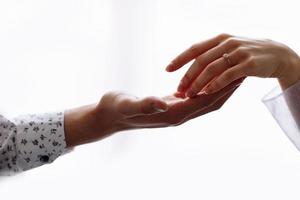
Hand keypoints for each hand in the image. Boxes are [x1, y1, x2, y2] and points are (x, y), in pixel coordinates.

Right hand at [64, 79, 241, 146]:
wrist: (109, 116)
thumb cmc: (116, 109)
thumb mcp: (128, 105)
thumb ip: (144, 105)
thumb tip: (160, 103)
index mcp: (172, 114)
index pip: (204, 102)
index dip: (222, 89)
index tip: (238, 76)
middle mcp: (178, 115)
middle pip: (210, 102)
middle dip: (228, 89)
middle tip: (244, 73)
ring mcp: (175, 112)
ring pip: (204, 101)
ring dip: (220, 89)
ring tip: (232, 74)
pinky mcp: (170, 106)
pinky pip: (194, 98)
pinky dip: (206, 88)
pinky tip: (210, 78)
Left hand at [166, 34, 299, 96]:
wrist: (276, 53)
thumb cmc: (247, 52)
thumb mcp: (229, 47)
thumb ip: (212, 54)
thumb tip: (193, 67)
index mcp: (219, 39)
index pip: (195, 49)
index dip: (180, 59)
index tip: (167, 69)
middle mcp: (227, 43)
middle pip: (201, 60)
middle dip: (187, 76)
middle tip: (178, 89)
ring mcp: (238, 53)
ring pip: (212, 69)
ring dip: (198, 83)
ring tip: (189, 95)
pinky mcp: (248, 64)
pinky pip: (228, 75)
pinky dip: (215, 84)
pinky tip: (206, 92)